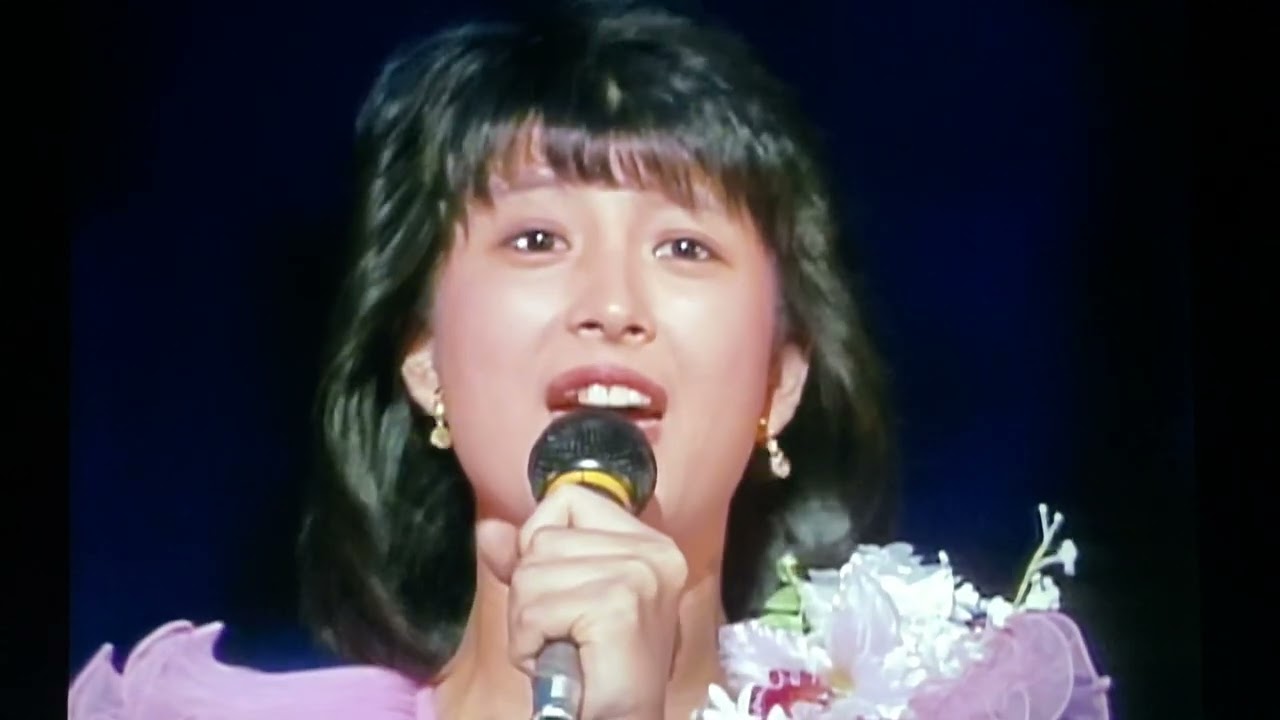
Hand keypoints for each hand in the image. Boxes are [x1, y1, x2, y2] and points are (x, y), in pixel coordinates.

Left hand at [478, 485, 688, 719]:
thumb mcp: (560, 601)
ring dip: (528, 623)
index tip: (560, 589)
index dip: (542, 542)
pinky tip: (557, 661)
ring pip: (531, 574)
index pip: (569, 498)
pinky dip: (530, 645)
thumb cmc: (597, 670)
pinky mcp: (619, 605)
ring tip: (562, 648)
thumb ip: (528, 561)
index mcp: (648, 541)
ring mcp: (639, 575)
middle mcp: (652, 551)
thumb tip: (488, 529)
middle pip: (542, 538)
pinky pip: (535, 611)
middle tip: (563, 633)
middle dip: (531, 593)